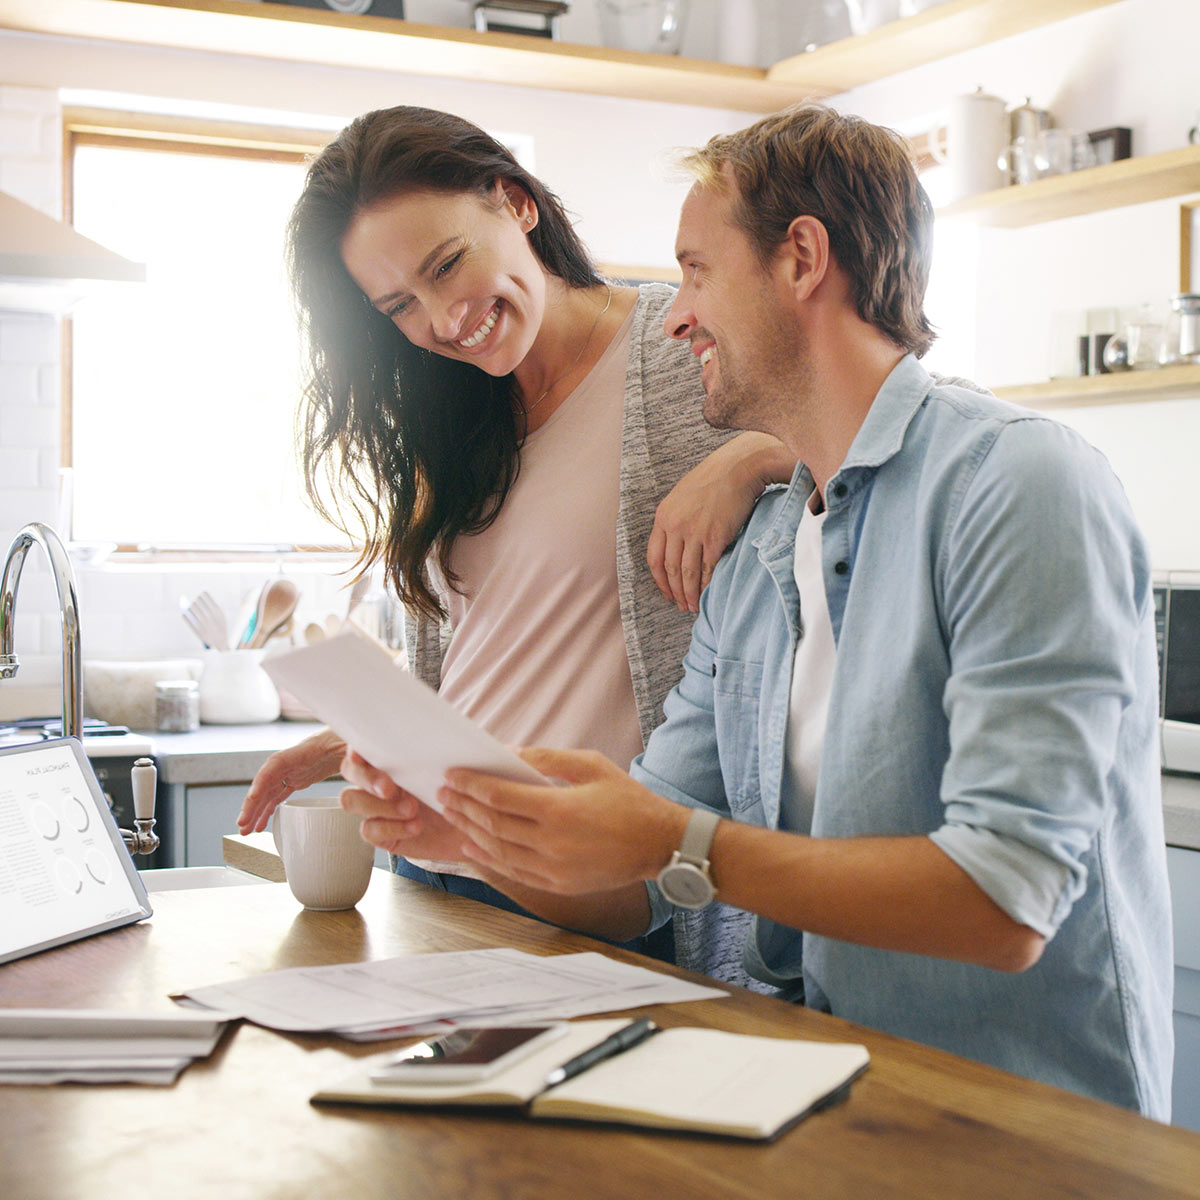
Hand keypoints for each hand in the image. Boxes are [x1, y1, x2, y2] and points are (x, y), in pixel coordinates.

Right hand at [236, 727, 345, 833]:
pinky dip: (269, 809)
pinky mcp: (300, 777)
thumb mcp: (354, 743)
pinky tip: (261, 824)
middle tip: (242, 824)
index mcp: (305, 750)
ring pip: (269, 790)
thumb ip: (354, 751)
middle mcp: (295, 760)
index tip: (251, 798)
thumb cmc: (353, 736)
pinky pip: (279, 794)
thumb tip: (356, 756)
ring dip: (256, 810)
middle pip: (266, 781)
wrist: (355, 733)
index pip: (275, 764)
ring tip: (246, 830)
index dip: (261, 781)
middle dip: (252, 803)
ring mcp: (295, 769)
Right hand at [339, 749, 468, 862]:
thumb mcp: (452, 765)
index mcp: (390, 757)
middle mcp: (376, 778)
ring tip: (411, 809)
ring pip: (351, 799)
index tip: (363, 753)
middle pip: (349, 771)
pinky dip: (391, 827)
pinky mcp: (380, 832)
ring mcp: (375, 805)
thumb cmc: (458, 787)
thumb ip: (436, 749)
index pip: (362, 745)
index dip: (356, 748)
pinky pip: (369, 829)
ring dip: (378, 805)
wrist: (470, 821)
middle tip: (391, 788)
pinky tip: (415, 825)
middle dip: (367, 778)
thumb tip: (436, 728)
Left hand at [439, 747, 687, 894]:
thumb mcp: (591, 765)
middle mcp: (551, 843)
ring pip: (498, 850)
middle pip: (493, 824)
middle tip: (443, 792)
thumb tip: (509, 753)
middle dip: (464, 806)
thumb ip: (548, 759)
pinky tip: (473, 845)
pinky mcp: (558, 885)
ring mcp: (553, 869)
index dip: (472, 785)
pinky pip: (513, 871)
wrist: (659, 844)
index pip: (500, 796)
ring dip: (470, 831)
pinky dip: (488, 858)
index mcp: (559, 809)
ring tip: (453, 815)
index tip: (452, 775)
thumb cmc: (627, 799)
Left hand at [648, 433, 796, 610]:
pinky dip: (706, 585)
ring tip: (692, 606)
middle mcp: (675, 525)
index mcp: (663, 516)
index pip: (654, 557)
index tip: (666, 592)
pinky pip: (707, 569)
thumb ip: (675, 519)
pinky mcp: (716, 537)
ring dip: (689, 594)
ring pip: (687, 573)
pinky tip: (707, 593)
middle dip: (674, 592)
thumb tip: (675, 545)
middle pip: (669, 569)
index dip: (659, 580)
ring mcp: (695, 532)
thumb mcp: (682, 496)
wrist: (739, 467)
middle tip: (680, 605)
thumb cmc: (714, 479)